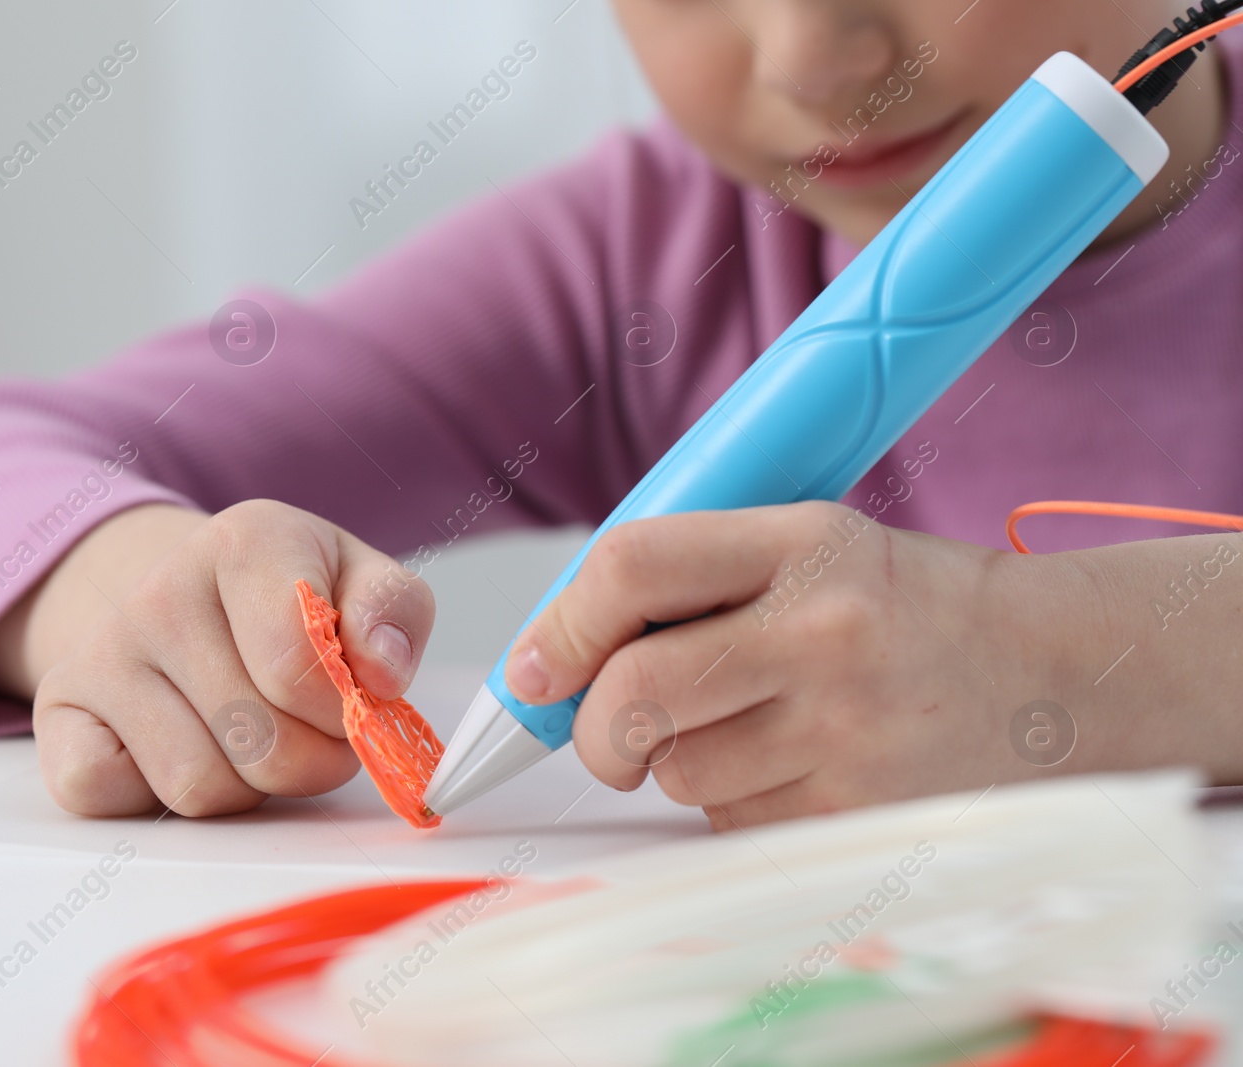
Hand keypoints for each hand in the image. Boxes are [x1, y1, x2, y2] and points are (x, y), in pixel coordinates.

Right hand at [0, 500, 434, 815]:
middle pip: (261, 740)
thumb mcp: (359, 582)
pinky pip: (111, 796)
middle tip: (307, 731)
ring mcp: (101, 651)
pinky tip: (180, 747)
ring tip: (245, 737)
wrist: (185, 600)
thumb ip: (393, 614)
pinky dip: (156, 797)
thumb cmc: (284, 603)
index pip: (297, 660)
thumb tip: (381, 670)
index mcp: (247, 539)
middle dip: (307, 760)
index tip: (349, 700)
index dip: (342, 708)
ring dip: (242, 788)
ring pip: (197, 785)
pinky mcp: (57, 713)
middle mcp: (161, 588)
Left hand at [501, 501, 1100, 828]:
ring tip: (745, 729)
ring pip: (678, 772)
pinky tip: (793, 764)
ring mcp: (847, 728)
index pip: (633, 565)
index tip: (536, 665)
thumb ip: (691, 580)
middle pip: (634, 690)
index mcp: (801, 542)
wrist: (1055, 673)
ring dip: (676, 764)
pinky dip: (733, 803)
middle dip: (591, 728)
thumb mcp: (810, 546)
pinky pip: (733, 822)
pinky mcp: (861, 809)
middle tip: (601, 732)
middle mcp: (823, 631)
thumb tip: (554, 653)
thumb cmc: (904, 607)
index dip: (559, 624)